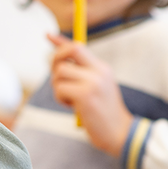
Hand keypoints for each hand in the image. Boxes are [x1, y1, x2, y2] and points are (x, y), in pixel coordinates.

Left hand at [47, 33, 133, 156]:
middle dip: (55, 60)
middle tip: (57, 78)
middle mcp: (99, 71)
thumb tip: (59, 66)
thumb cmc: (103, 113)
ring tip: (70, 99)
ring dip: (58, 87)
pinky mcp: (85, 94)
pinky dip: (61, 99)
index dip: (60, 40)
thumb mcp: (96, 89)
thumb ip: (82, 75)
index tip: (47, 34)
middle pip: (69, 50)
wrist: (120, 133)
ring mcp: (93, 81)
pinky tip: (73, 107)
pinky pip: (59, 89)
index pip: (78, 47)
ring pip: (60, 72)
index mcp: (101, 68)